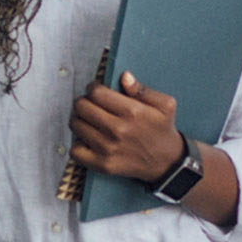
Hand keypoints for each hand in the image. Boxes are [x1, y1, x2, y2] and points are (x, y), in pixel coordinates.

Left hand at [67, 73, 187, 182]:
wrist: (166, 162)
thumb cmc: (162, 130)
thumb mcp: (164, 105)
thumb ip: (142, 89)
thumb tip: (124, 76)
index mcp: (132, 112)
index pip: (96, 93)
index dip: (93, 88)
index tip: (97, 90)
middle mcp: (118, 130)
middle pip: (82, 107)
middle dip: (84, 101)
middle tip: (91, 104)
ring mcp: (108, 149)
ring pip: (76, 125)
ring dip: (80, 119)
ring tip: (89, 120)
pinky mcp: (102, 164)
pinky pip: (76, 150)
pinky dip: (78, 143)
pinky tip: (89, 139)